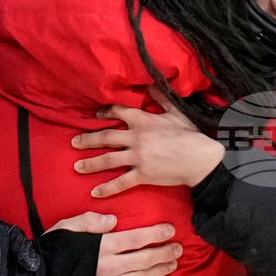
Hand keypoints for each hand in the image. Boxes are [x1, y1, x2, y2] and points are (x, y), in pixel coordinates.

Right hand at [46, 212, 181, 275]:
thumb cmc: (53, 250)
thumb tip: (113, 221)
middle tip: (179, 248)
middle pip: (145, 260)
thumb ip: (90, 221)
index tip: (170, 229)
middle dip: (165, 253)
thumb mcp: (67, 227)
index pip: (136, 239)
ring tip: (173, 263)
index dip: (156, 234)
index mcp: (101, 247)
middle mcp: (108, 267)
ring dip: (161, 270)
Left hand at [72, 86, 224, 196]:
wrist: (201, 159)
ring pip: (108, 159)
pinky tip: (95, 192)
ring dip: (90, 163)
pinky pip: (121, 182)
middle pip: (106, 137)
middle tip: (74, 142)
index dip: (106, 112)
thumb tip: (151, 83)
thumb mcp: (177, 112)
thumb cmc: (191, 135)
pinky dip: (107, 188)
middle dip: (88, 140)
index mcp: (144, 120)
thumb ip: (162, 98)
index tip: (97, 115)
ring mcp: (138, 157)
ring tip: (77, 166)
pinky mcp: (143, 175)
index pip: (119, 112)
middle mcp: (136, 138)